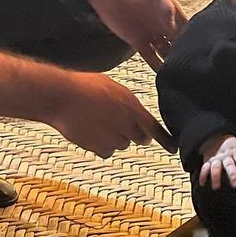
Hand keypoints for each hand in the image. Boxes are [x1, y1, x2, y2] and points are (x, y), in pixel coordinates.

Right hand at [48, 69, 176, 158]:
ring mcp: (112, 139)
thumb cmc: (85, 85)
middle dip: (134, 133)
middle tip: (120, 123)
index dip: (165, 139)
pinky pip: (105, 151)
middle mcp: (126, 125)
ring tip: (99, 122)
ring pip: (121, 144)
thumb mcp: (113, 87)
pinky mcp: (98, 148)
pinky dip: (101, 144)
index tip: (174, 149)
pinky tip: (91, 131)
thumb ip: (128, 103)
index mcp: (132, 107)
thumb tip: (134, 113)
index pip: (154, 128)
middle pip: (140, 138)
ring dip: (115, 137)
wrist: (61, 97)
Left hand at [86, 0, 187, 70]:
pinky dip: (156, 65)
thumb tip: (174, 26)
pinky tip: (163, 74)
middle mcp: (163, 23)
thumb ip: (165, 6)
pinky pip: (149, 57)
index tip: (197, 48)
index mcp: (170, 10)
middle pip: (178, 42)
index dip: (192, 36)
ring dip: (171, 61)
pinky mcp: (137, 41)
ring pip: (165, 52)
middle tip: (188, 65)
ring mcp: (150, 33)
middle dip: (183, 52)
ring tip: (178, 73)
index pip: (186, 26)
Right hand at [199, 134, 235, 189]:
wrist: (216, 137)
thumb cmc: (232, 148)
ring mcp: (216, 159)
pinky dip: (202, 176)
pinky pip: (204, 168)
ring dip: (215, 177)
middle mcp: (225, 156)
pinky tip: (203, 184)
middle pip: (229, 165)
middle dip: (232, 175)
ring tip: (216, 187)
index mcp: (235, 152)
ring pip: (215, 167)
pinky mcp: (207, 162)